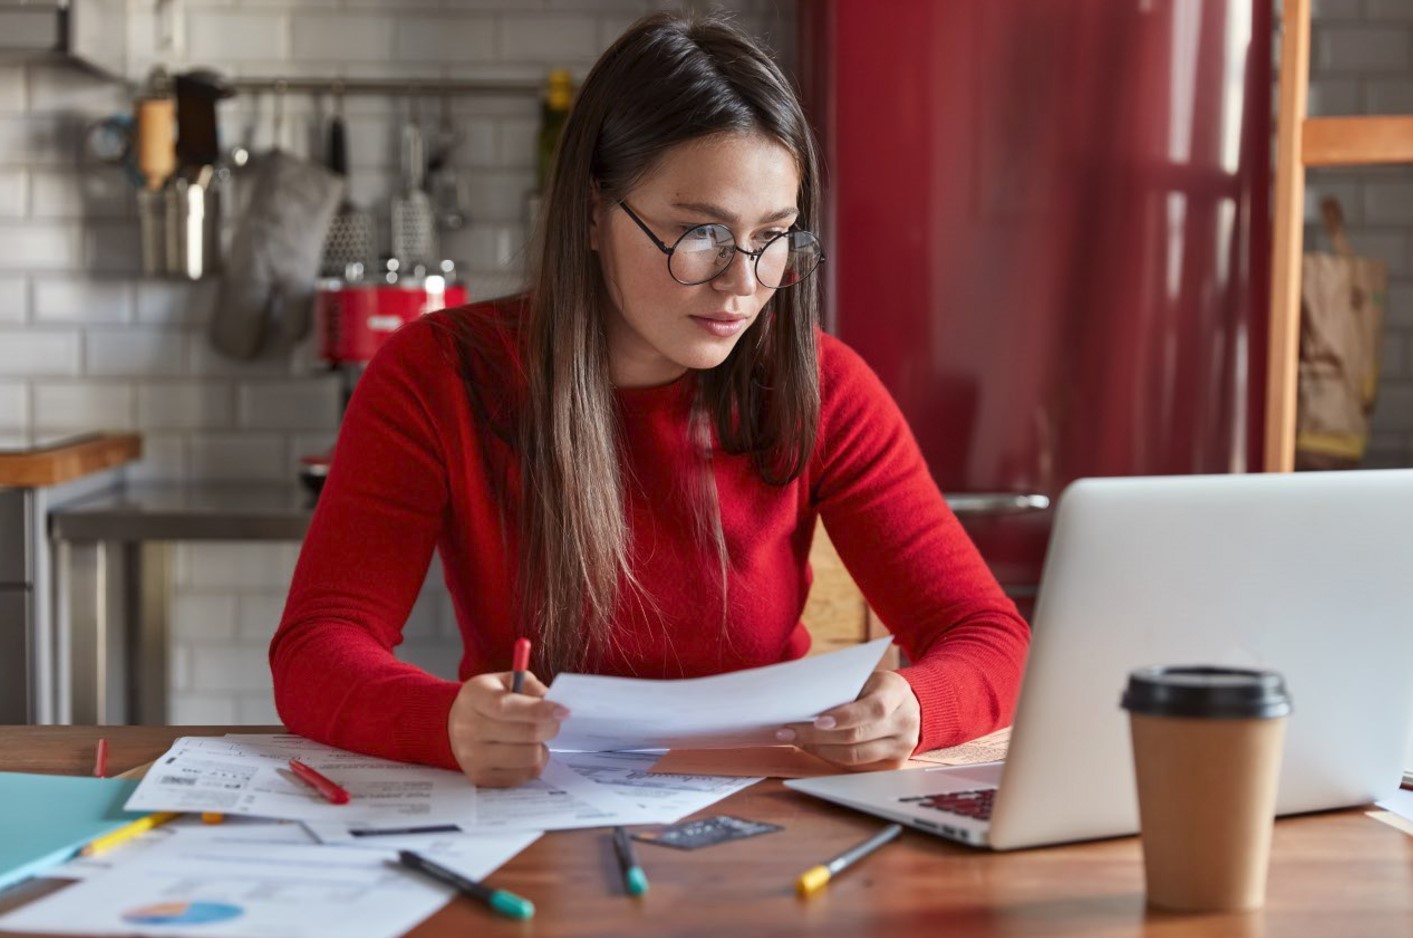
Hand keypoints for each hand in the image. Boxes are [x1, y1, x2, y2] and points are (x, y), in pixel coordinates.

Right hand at [447, 671, 567, 787]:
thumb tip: (556, 705)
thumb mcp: (507, 681)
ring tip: (536, 739)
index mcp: (474, 697)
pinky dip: (533, 764)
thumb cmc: (489, 700)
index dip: (539, 710)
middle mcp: (467, 728)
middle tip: (554, 722)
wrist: (458, 724)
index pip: (506, 707)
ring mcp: (472, 757)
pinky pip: (524, 776)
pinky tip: (526, 752)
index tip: (563, 711)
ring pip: (529, 757)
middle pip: (525, 734)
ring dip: (542, 747)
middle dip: (550, 727)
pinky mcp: (481, 777)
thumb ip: (532, 688)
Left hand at [776, 670, 920, 770]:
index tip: (816, 721)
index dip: (844, 717)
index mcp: (897, 693)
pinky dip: (831, 757)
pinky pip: (856, 766)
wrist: (909, 704)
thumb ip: (843, 690)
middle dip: (817, 736)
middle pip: (857, 736)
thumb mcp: (866, 679)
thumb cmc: (877, 688)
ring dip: (819, 750)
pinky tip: (813, 748)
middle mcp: (904, 722)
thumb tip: (803, 703)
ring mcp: (901, 747)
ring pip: (854, 756)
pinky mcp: (893, 764)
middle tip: (788, 732)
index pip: (873, 709)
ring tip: (796, 741)